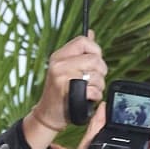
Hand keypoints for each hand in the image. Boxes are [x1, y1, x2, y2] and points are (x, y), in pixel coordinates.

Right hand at [25, 33, 107, 148]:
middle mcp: (59, 64)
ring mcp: (63, 78)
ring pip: (96, 76)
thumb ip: (79, 53)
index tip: (96, 61)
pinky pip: (94, 90)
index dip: (95, 50)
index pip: (83, 41)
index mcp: (59, 56)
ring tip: (90, 90)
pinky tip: (89, 98)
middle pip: (94, 59)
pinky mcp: (70, 93)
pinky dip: (96, 96)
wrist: (48, 115)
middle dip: (101, 71)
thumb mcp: (65, 68)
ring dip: (99, 86)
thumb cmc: (60, 93)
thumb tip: (91, 33)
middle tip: (95, 79)